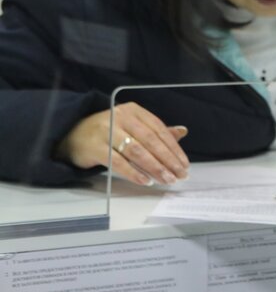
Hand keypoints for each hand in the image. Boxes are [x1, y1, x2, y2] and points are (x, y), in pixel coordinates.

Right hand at [54, 102, 189, 185]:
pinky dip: (133, 173)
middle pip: (150, 140)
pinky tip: (145, 181)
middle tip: (180, 174)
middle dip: (167, 159)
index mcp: (134, 111)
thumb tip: (183, 132)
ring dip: (154, 167)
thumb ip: (156, 131)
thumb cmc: (109, 131)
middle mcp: (121, 117)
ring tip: (166, 179)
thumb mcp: (132, 125)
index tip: (184, 163)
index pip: (159, 129)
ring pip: (136, 151)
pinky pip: (118, 162)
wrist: (73, 134)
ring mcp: (106, 131)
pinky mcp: (95, 147)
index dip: (173, 147)